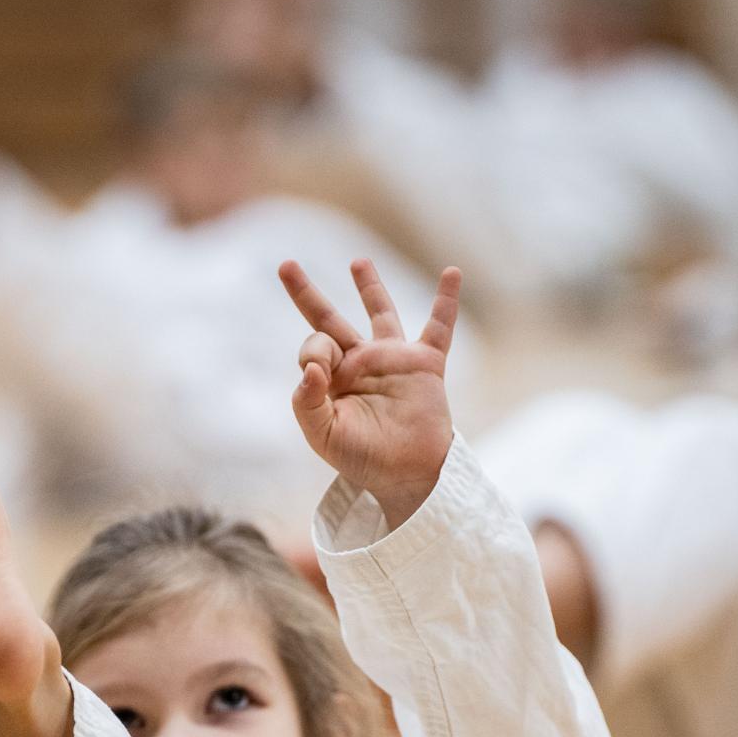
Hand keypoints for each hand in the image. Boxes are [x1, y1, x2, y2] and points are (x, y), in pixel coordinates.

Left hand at [280, 258, 460, 531]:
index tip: (320, 372)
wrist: (406, 474)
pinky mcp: (425, 364)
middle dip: (306, 294)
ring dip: (369, 286)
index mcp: (332, 380)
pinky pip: (439, 327)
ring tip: (357, 262)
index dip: (314, 351)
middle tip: (286, 266)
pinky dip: (447, 301)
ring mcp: (392, 360)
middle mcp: (358, 364)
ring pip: (380, 312)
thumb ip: (307, 402)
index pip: (314, 346)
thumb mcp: (323, 436)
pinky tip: (452, 272)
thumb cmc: (362, 459)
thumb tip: (311, 366)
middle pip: (328, 319)